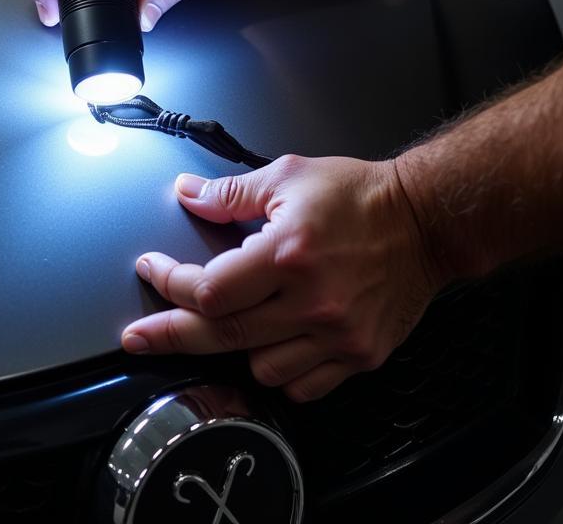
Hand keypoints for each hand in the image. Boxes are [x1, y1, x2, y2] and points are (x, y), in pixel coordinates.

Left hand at [121, 155, 444, 401]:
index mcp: (289, 252)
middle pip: (223, 335)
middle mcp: (312, 300)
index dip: (171, 283)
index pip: (210, 289)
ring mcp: (337, 334)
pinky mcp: (359, 354)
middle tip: (138, 337)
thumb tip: (188, 195)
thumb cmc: (359, 195)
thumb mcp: (289, 177)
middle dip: (170, 335)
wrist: (425, 222)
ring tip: (226, 324)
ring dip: (233, 350)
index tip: (153, 269)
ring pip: (260, 368)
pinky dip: (278, 371)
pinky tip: (269, 347)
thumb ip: (231, 191)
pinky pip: (303, 385)